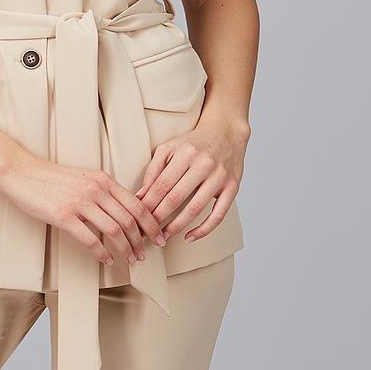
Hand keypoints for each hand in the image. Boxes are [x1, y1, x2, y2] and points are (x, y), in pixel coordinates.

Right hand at [0, 154, 168, 266]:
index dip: (150, 224)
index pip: (136, 204)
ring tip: (129, 260)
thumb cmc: (51, 177)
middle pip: (129, 219)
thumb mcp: (83, 177)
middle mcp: (95, 189)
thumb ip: (103, 190)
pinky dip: (102, 253)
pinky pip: (90, 239)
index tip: (157, 237)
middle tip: (144, 255)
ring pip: (114, 231)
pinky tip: (105, 260)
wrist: (22, 172)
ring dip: (125, 249)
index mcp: (103, 179)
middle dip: (141, 241)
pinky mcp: (63, 215)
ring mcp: (79, 202)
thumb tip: (123, 211)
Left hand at [134, 119, 248, 242]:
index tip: (137, 218)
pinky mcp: (233, 187)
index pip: (161, 184)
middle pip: (176, 197)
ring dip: (177, 226)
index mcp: (185, 153)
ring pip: (195, 208)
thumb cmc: (193, 143)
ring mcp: (220, 176)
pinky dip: (204, 229)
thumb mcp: (170, 148)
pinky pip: (218, 214)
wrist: (226, 132)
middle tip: (147, 232)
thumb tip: (140, 195)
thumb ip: (154, 169)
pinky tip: (190, 237)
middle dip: (158, 217)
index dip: (148, 204)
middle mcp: (203, 163)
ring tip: (164, 236)